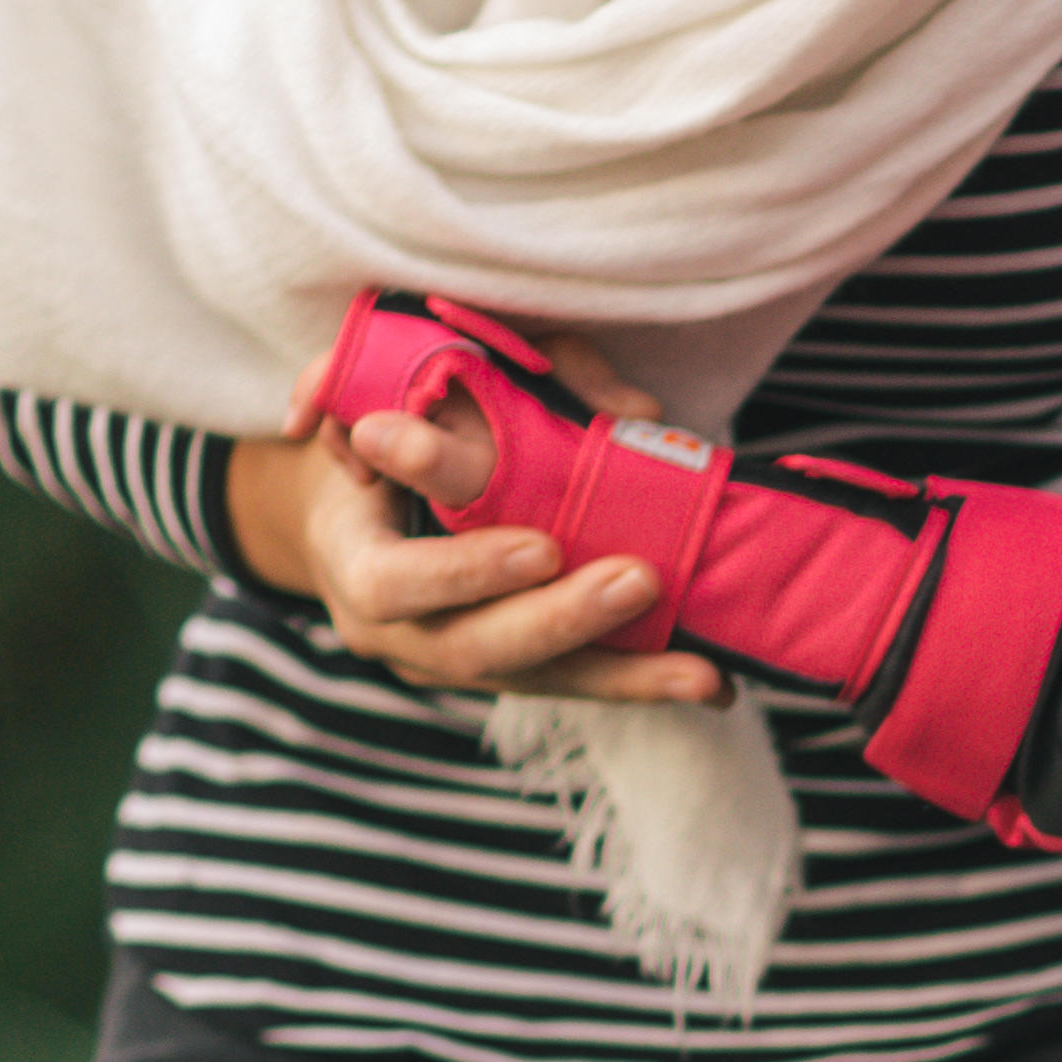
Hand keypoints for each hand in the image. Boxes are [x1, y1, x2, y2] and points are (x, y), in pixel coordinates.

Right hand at [219, 337, 721, 706]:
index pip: (392, 580)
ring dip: (621, 675)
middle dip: (562, 620)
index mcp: (349, 554)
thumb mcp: (407, 380)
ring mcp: (445, 659)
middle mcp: (393, 628)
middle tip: (640, 581)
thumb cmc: (386, 421)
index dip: (466, 573)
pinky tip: (711, 684)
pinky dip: (637, 679)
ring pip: (530, 680)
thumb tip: (633, 414)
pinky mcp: (499, 671)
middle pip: (472, 649)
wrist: (351, 499)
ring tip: (700, 672)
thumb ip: (494, 376)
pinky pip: (567, 683)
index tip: (543, 549)